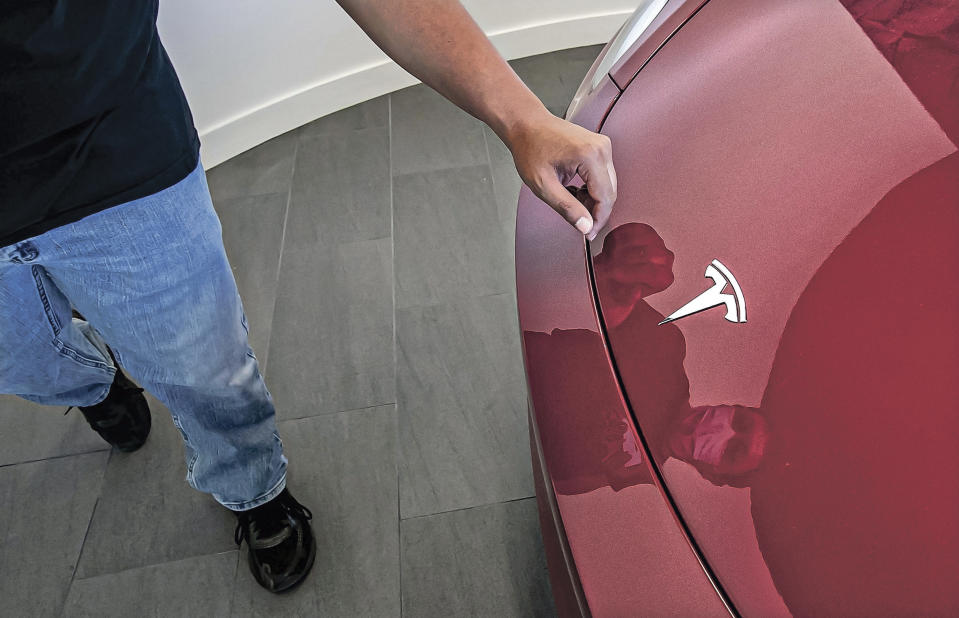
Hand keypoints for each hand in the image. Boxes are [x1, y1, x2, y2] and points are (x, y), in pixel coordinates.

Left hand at [505, 112, 616, 240]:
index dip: (598, 219)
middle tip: (579, 223)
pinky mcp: (599, 147)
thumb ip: (567, 208)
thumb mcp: (544, 186)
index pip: (605, 197)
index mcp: (590, 156)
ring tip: (571, 202)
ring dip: (593, 201)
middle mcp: (602, 148)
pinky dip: (592, 189)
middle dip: (596, 211)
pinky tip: (575, 191)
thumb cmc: (530, 149)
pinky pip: (603, 176)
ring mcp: (603, 146)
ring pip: (608, 186)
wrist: (527, 125)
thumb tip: (586, 227)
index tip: (588, 233)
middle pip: (610, 192)